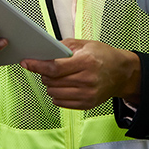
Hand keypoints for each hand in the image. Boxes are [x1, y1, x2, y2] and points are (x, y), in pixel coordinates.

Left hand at [21, 39, 141, 109]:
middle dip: (44, 74)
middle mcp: (86, 79)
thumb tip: (45, 51)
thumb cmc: (104, 56)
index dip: (38, 66)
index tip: (26, 62)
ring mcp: (87, 94)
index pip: (54, 68)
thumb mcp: (86, 44)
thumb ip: (64, 46)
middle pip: (52, 81)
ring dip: (50, 85)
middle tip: (48, 68)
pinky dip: (57, 94)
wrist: (122, 72)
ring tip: (59, 77)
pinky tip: (65, 86)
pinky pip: (61, 102)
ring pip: (54, 93)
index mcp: (86, 61)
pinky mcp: (86, 104)